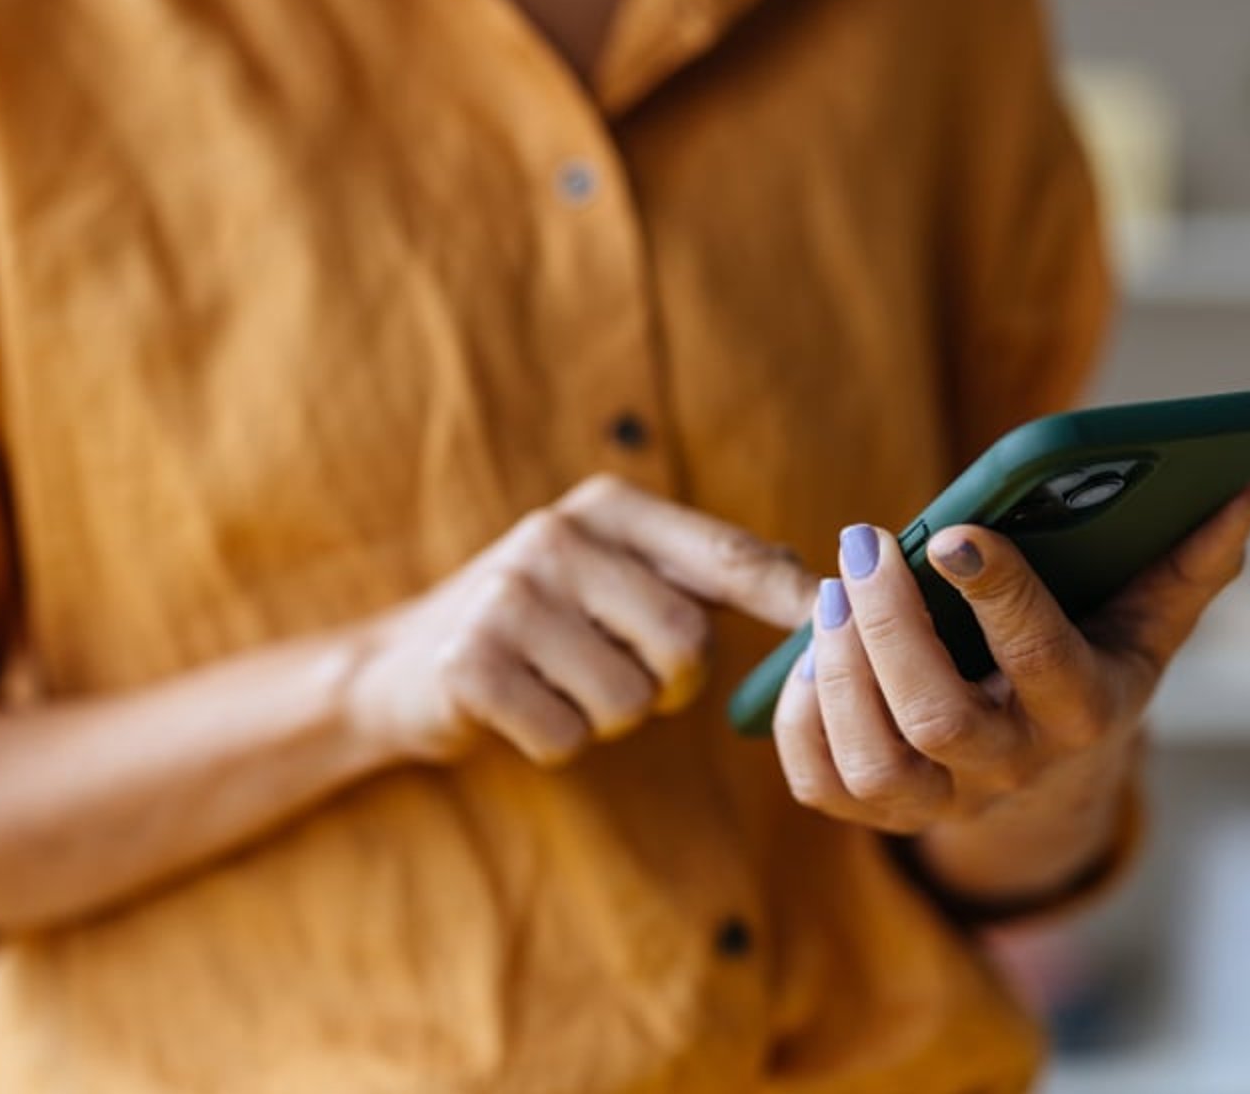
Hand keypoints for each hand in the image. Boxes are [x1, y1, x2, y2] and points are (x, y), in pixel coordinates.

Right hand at [346, 475, 816, 766]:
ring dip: (609, 716)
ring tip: (562, 683)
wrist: (404, 662)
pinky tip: (522, 707)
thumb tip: (823, 591)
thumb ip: (704, 574)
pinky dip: (557, 741)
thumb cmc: (544, 623)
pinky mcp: (469, 663)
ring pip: (629, 700)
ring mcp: (508, 596)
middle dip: (670, 684)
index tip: (845, 620)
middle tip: (625, 674)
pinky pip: (568, 736)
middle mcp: (558, 536)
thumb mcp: (615, 575)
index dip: (790, 596)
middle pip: (685, 644)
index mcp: (609, 508)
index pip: (725, 555)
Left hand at [773, 478, 1249, 874]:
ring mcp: (941, 802)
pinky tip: (807, 651)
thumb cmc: (1090, 664)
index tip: (954, 531)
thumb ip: (1189, 561)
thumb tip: (1246, 488)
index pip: (1042, 663)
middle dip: (892, 628)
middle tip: (865, 543)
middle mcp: (1011, 770)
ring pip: (875, 762)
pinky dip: (800, 718)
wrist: (1048, 770)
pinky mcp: (880, 813)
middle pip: (938, 719)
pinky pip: (821, 784)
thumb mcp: (1146, 620)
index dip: (999, 598)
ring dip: (839, 671)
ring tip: (832, 590)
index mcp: (1084, 713)